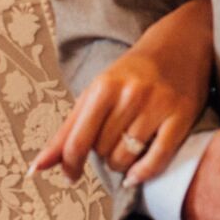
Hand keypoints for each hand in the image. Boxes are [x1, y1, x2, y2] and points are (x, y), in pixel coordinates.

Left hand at [33, 37, 208, 185]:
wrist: (179, 44)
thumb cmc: (132, 73)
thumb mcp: (95, 93)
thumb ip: (67, 131)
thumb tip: (37, 166)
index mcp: (103, 87)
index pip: (78, 141)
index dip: (70, 165)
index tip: (71, 175)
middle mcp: (130, 94)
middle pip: (103, 152)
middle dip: (103, 154)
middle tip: (112, 141)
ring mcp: (157, 105)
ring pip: (126, 158)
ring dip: (122, 164)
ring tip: (127, 148)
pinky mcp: (181, 115)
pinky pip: (157, 159)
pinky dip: (143, 173)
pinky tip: (137, 173)